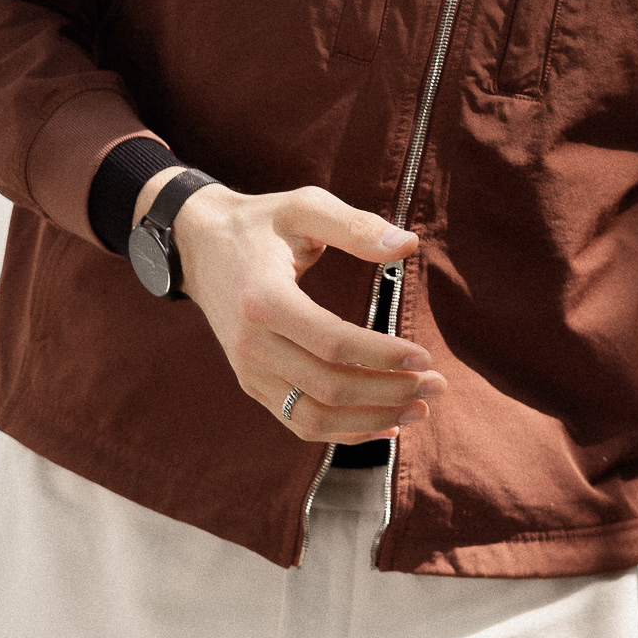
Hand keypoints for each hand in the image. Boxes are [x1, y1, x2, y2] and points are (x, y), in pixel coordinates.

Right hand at [143, 173, 447, 442]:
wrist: (200, 246)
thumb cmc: (261, 222)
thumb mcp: (304, 206)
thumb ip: (356, 226)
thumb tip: (409, 245)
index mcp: (263, 299)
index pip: (332, 344)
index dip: (382, 356)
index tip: (425, 357)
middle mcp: (251, 343)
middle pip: (328, 388)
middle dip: (389, 392)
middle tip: (438, 385)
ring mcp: (247, 370)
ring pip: (313, 417)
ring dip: (371, 421)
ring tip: (420, 411)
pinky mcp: (251, 384)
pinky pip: (298, 420)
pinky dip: (343, 432)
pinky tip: (385, 424)